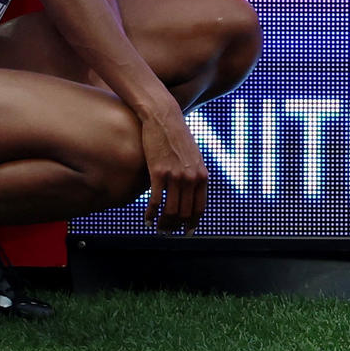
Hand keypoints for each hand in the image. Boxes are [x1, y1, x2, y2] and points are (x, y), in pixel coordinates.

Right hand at [137, 106, 211, 233]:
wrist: (164, 118)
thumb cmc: (178, 136)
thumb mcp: (194, 156)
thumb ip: (195, 174)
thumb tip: (192, 192)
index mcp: (202, 175)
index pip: (199, 208)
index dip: (193, 223)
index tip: (187, 232)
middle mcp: (191, 178)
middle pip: (184, 213)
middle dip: (176, 227)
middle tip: (167, 232)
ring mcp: (175, 176)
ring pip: (170, 212)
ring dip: (163, 224)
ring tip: (158, 228)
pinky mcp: (158, 173)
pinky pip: (156, 202)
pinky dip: (151, 215)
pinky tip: (147, 219)